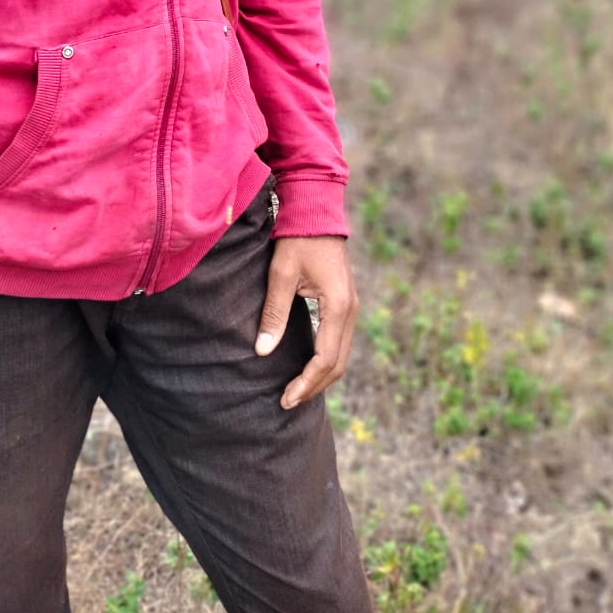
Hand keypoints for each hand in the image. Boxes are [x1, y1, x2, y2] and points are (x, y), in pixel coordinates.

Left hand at [255, 235, 357, 409]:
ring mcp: (351, 307)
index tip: (286, 398)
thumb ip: (274, 314)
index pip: (326, 359)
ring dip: (320, 376)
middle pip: (338, 363)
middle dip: (313, 386)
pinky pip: (339, 341)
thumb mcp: (281, 275)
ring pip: (341, 354)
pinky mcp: (344, 303)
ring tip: (295, 390)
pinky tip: (306, 366)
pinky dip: (325, 360)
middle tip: (287, 401)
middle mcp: (350, 310)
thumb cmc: (297, 240)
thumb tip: (262, 351)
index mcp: (338, 306)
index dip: (306, 382)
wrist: (316, 211)